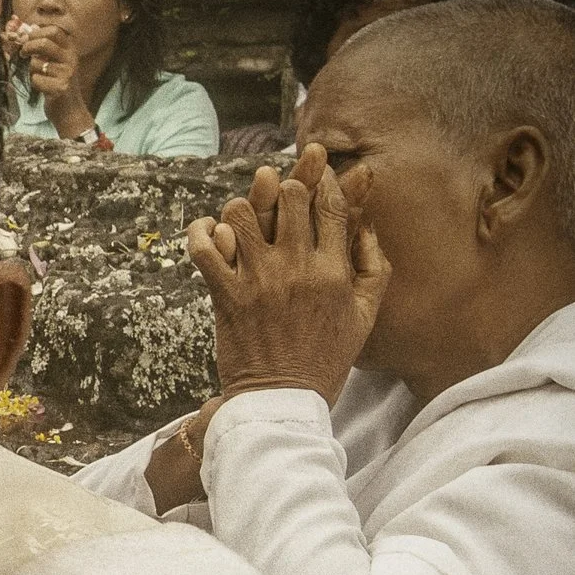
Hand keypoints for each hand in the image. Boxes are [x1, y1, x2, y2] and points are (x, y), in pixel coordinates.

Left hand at [10, 21, 90, 132]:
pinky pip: (36, 79)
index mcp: (70, 49)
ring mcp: (67, 72)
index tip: (28, 40)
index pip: (54, 30)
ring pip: (37, 63)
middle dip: (29, 46)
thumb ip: (45, 48)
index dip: (36, 32)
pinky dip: (34, 83)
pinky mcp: (61, 87)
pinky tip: (43, 88)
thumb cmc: (58, 83)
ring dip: (31, 69)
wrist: (70, 110)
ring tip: (38, 75)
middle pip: (45, 42)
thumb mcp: (55, 62)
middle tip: (24, 53)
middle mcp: (71, 58)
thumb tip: (26, 30)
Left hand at [185, 143, 385, 407]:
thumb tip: (365, 224)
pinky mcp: (225, 296)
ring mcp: (258, 281)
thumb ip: (373, 265)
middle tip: (278, 188)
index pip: (332, 207)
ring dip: (240, 208)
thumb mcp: (365, 313)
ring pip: (241, 215)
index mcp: (334, 271)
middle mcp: (297, 269)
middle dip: (284, 187)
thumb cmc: (326, 355)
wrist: (283, 397)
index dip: (324, 184)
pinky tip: (207, 230)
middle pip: (290, 200)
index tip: (318, 177)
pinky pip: (204, 250)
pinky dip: (201, 234)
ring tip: (242, 215)